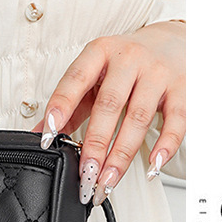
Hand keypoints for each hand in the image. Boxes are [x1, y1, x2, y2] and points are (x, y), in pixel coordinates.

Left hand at [36, 21, 184, 203]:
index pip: (75, 80)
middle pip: (109, 105)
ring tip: (108, 181)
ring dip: (122, 155)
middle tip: (85, 175)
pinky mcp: (183, 89)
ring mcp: (158, 73)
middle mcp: (129, 59)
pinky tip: (152, 168)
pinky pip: (176, 121)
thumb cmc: (127, 64)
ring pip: (138, 118)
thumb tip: (38, 133)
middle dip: (95, 145)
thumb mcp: (95, 76)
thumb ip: (70, 105)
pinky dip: (164, 146)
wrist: (174, 40)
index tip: (47, 136)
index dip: (60, 107)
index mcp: (100, 52)